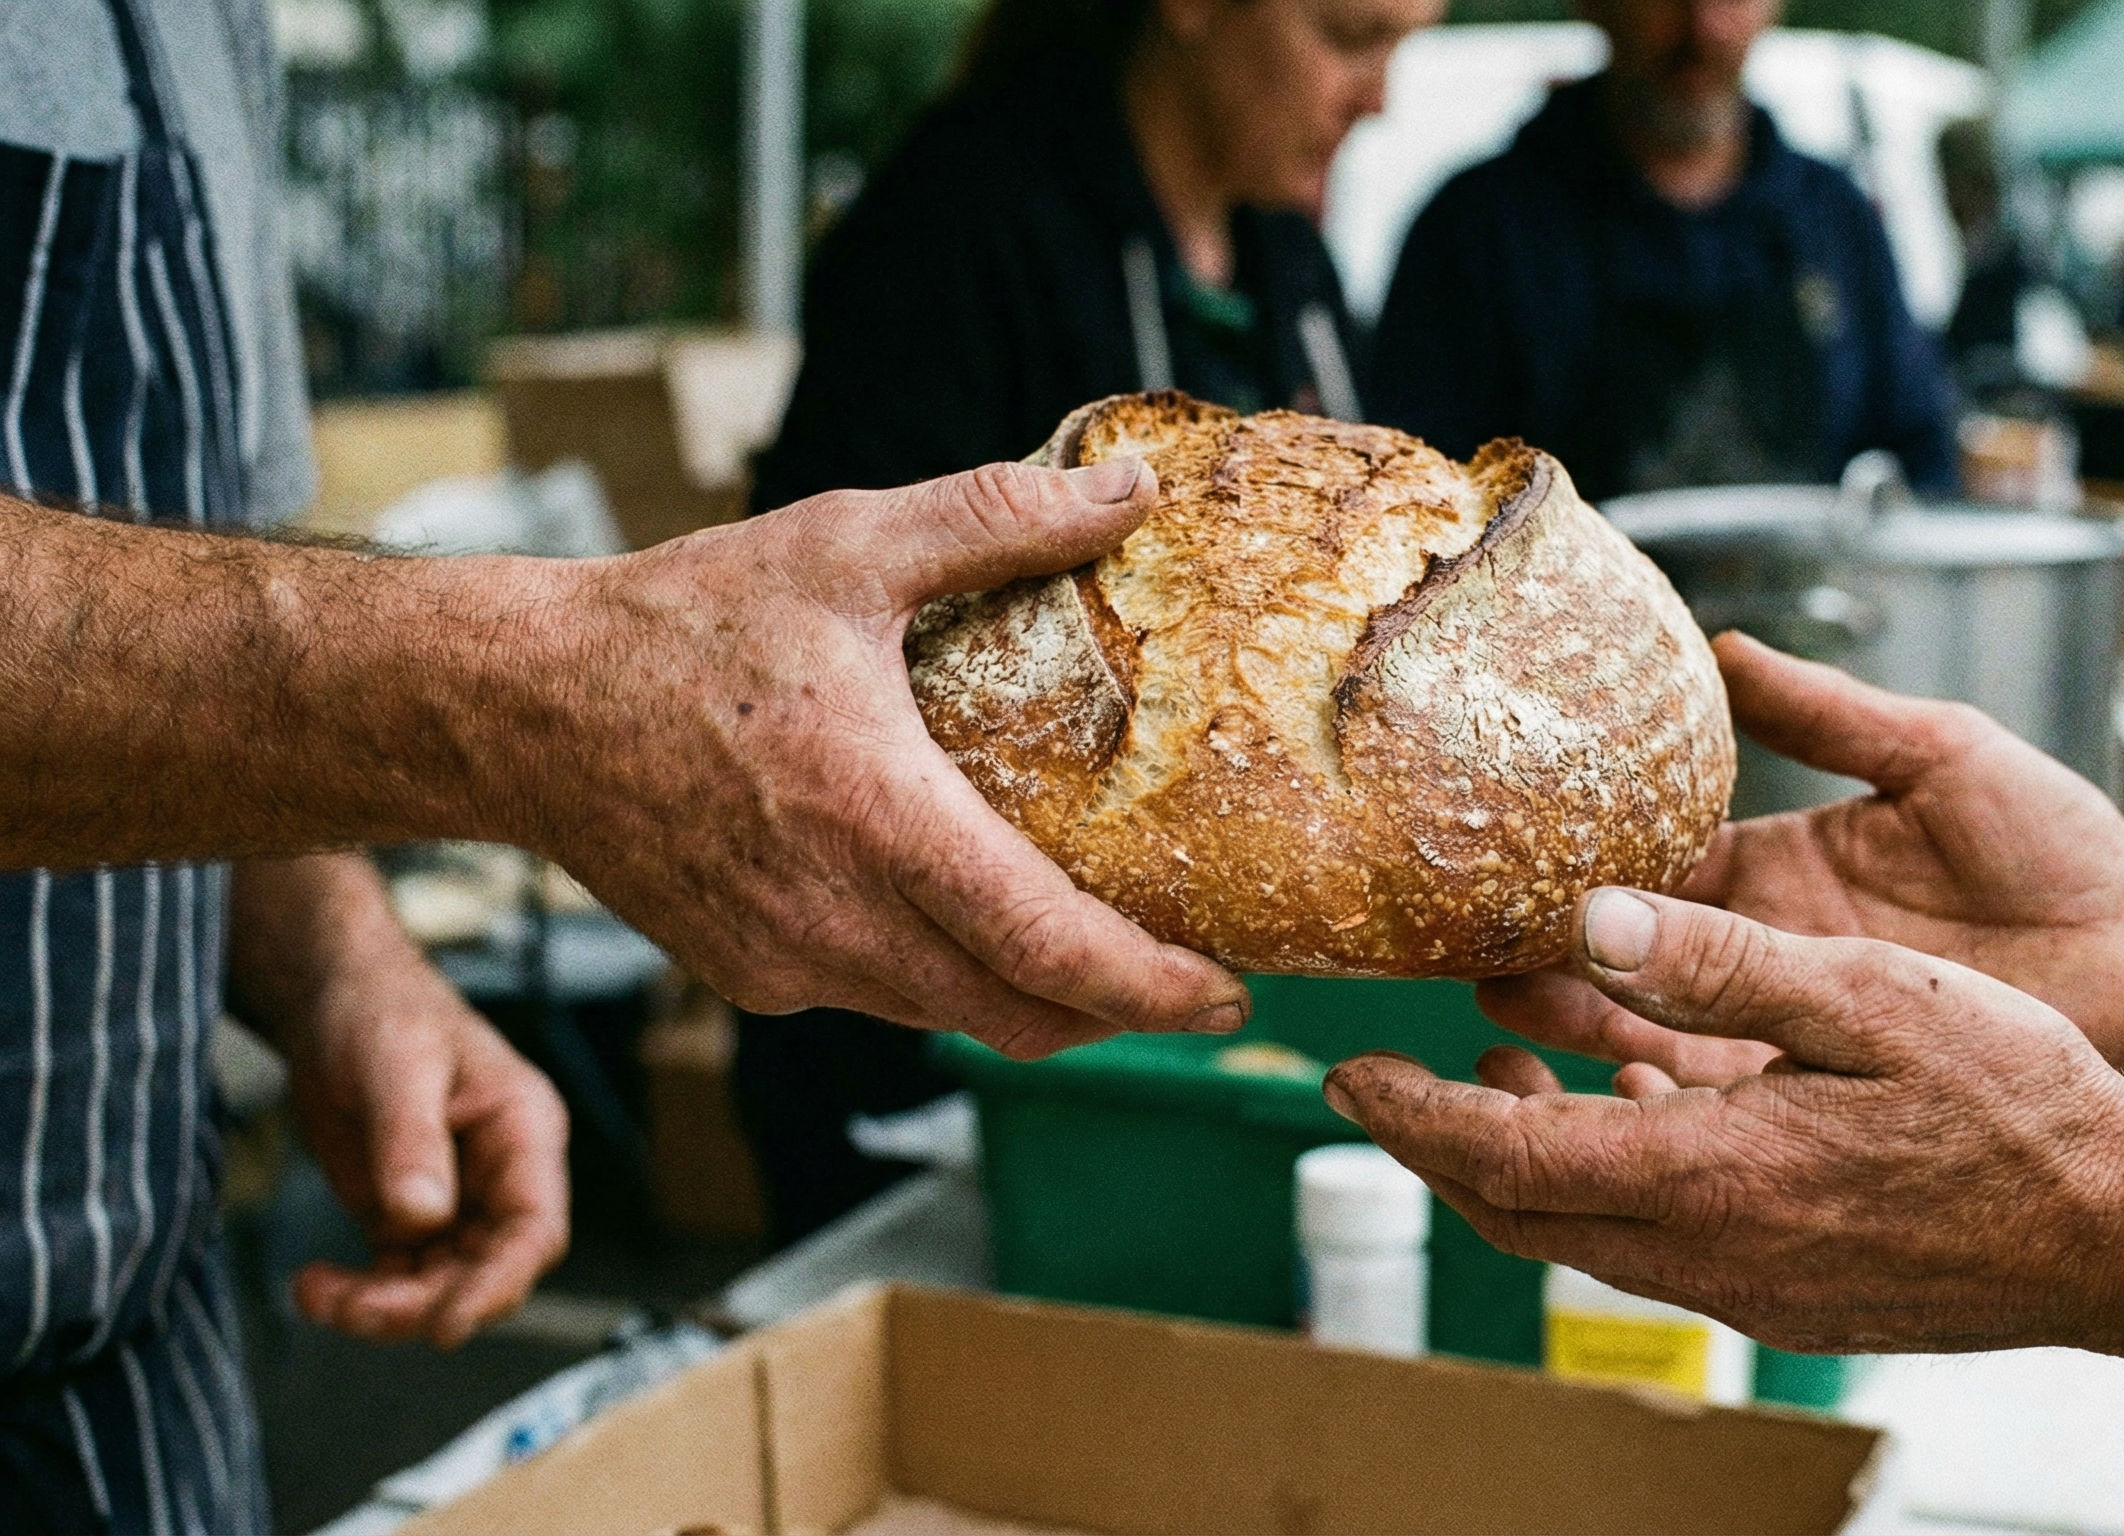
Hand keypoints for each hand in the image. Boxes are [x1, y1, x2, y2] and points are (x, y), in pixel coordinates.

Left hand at [280, 955, 568, 1349]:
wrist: (330, 1000)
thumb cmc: (380, 1013)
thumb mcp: (396, 1067)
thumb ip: (411, 1142)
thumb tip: (422, 1219)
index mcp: (524, 1133)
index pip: (534, 1230)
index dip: (498, 1285)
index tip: (445, 1327)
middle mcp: (500, 1176)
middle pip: (487, 1271)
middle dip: (423, 1303)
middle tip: (353, 1309)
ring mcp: (456, 1200)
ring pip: (440, 1286)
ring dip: (381, 1307)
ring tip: (316, 1294)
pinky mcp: (407, 1215)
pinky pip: (398, 1277)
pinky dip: (358, 1296)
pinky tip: (314, 1286)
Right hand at [507, 460, 1248, 1057]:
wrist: (517, 706)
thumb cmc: (682, 622)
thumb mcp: (847, 545)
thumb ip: (996, 518)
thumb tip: (1128, 489)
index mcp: (876, 819)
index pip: (1045, 949)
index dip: (1150, 990)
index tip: (1227, 999)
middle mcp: (835, 918)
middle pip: (1016, 1016)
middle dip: (1114, 1011)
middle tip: (1187, 978)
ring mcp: (786, 963)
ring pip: (948, 1014)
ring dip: (1025, 990)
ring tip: (1087, 932)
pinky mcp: (750, 980)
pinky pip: (877, 996)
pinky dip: (938, 972)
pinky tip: (957, 904)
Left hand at [1333, 888, 2123, 1354]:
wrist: (2122, 1234)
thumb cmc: (2016, 1100)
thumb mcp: (1865, 997)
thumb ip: (1718, 961)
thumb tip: (1590, 918)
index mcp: (1708, 1175)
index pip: (1504, 1156)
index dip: (1409, 1114)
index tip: (1349, 1070)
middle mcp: (1709, 1255)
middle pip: (1518, 1212)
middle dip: (1442, 1143)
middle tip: (1401, 1073)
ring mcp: (1746, 1293)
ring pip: (1580, 1238)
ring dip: (1524, 1162)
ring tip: (1514, 1068)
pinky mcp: (1785, 1302)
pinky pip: (1655, 1251)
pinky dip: (1607, 1185)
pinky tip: (1640, 1107)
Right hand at [1477, 634, 2123, 1086]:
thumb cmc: (2063, 847)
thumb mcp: (1939, 753)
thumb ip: (1829, 710)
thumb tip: (1725, 649)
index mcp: (1779, 864)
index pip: (1649, 863)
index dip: (1576, 863)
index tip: (1503, 857)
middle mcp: (1769, 948)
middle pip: (1628, 956)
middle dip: (1549, 956)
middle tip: (1472, 953)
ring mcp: (1793, 1025)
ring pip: (1652, 1034)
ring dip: (1579, 1033)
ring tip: (1503, 1025)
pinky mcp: (1829, 1093)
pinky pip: (1720, 1104)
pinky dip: (1655, 1104)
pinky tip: (1598, 1100)